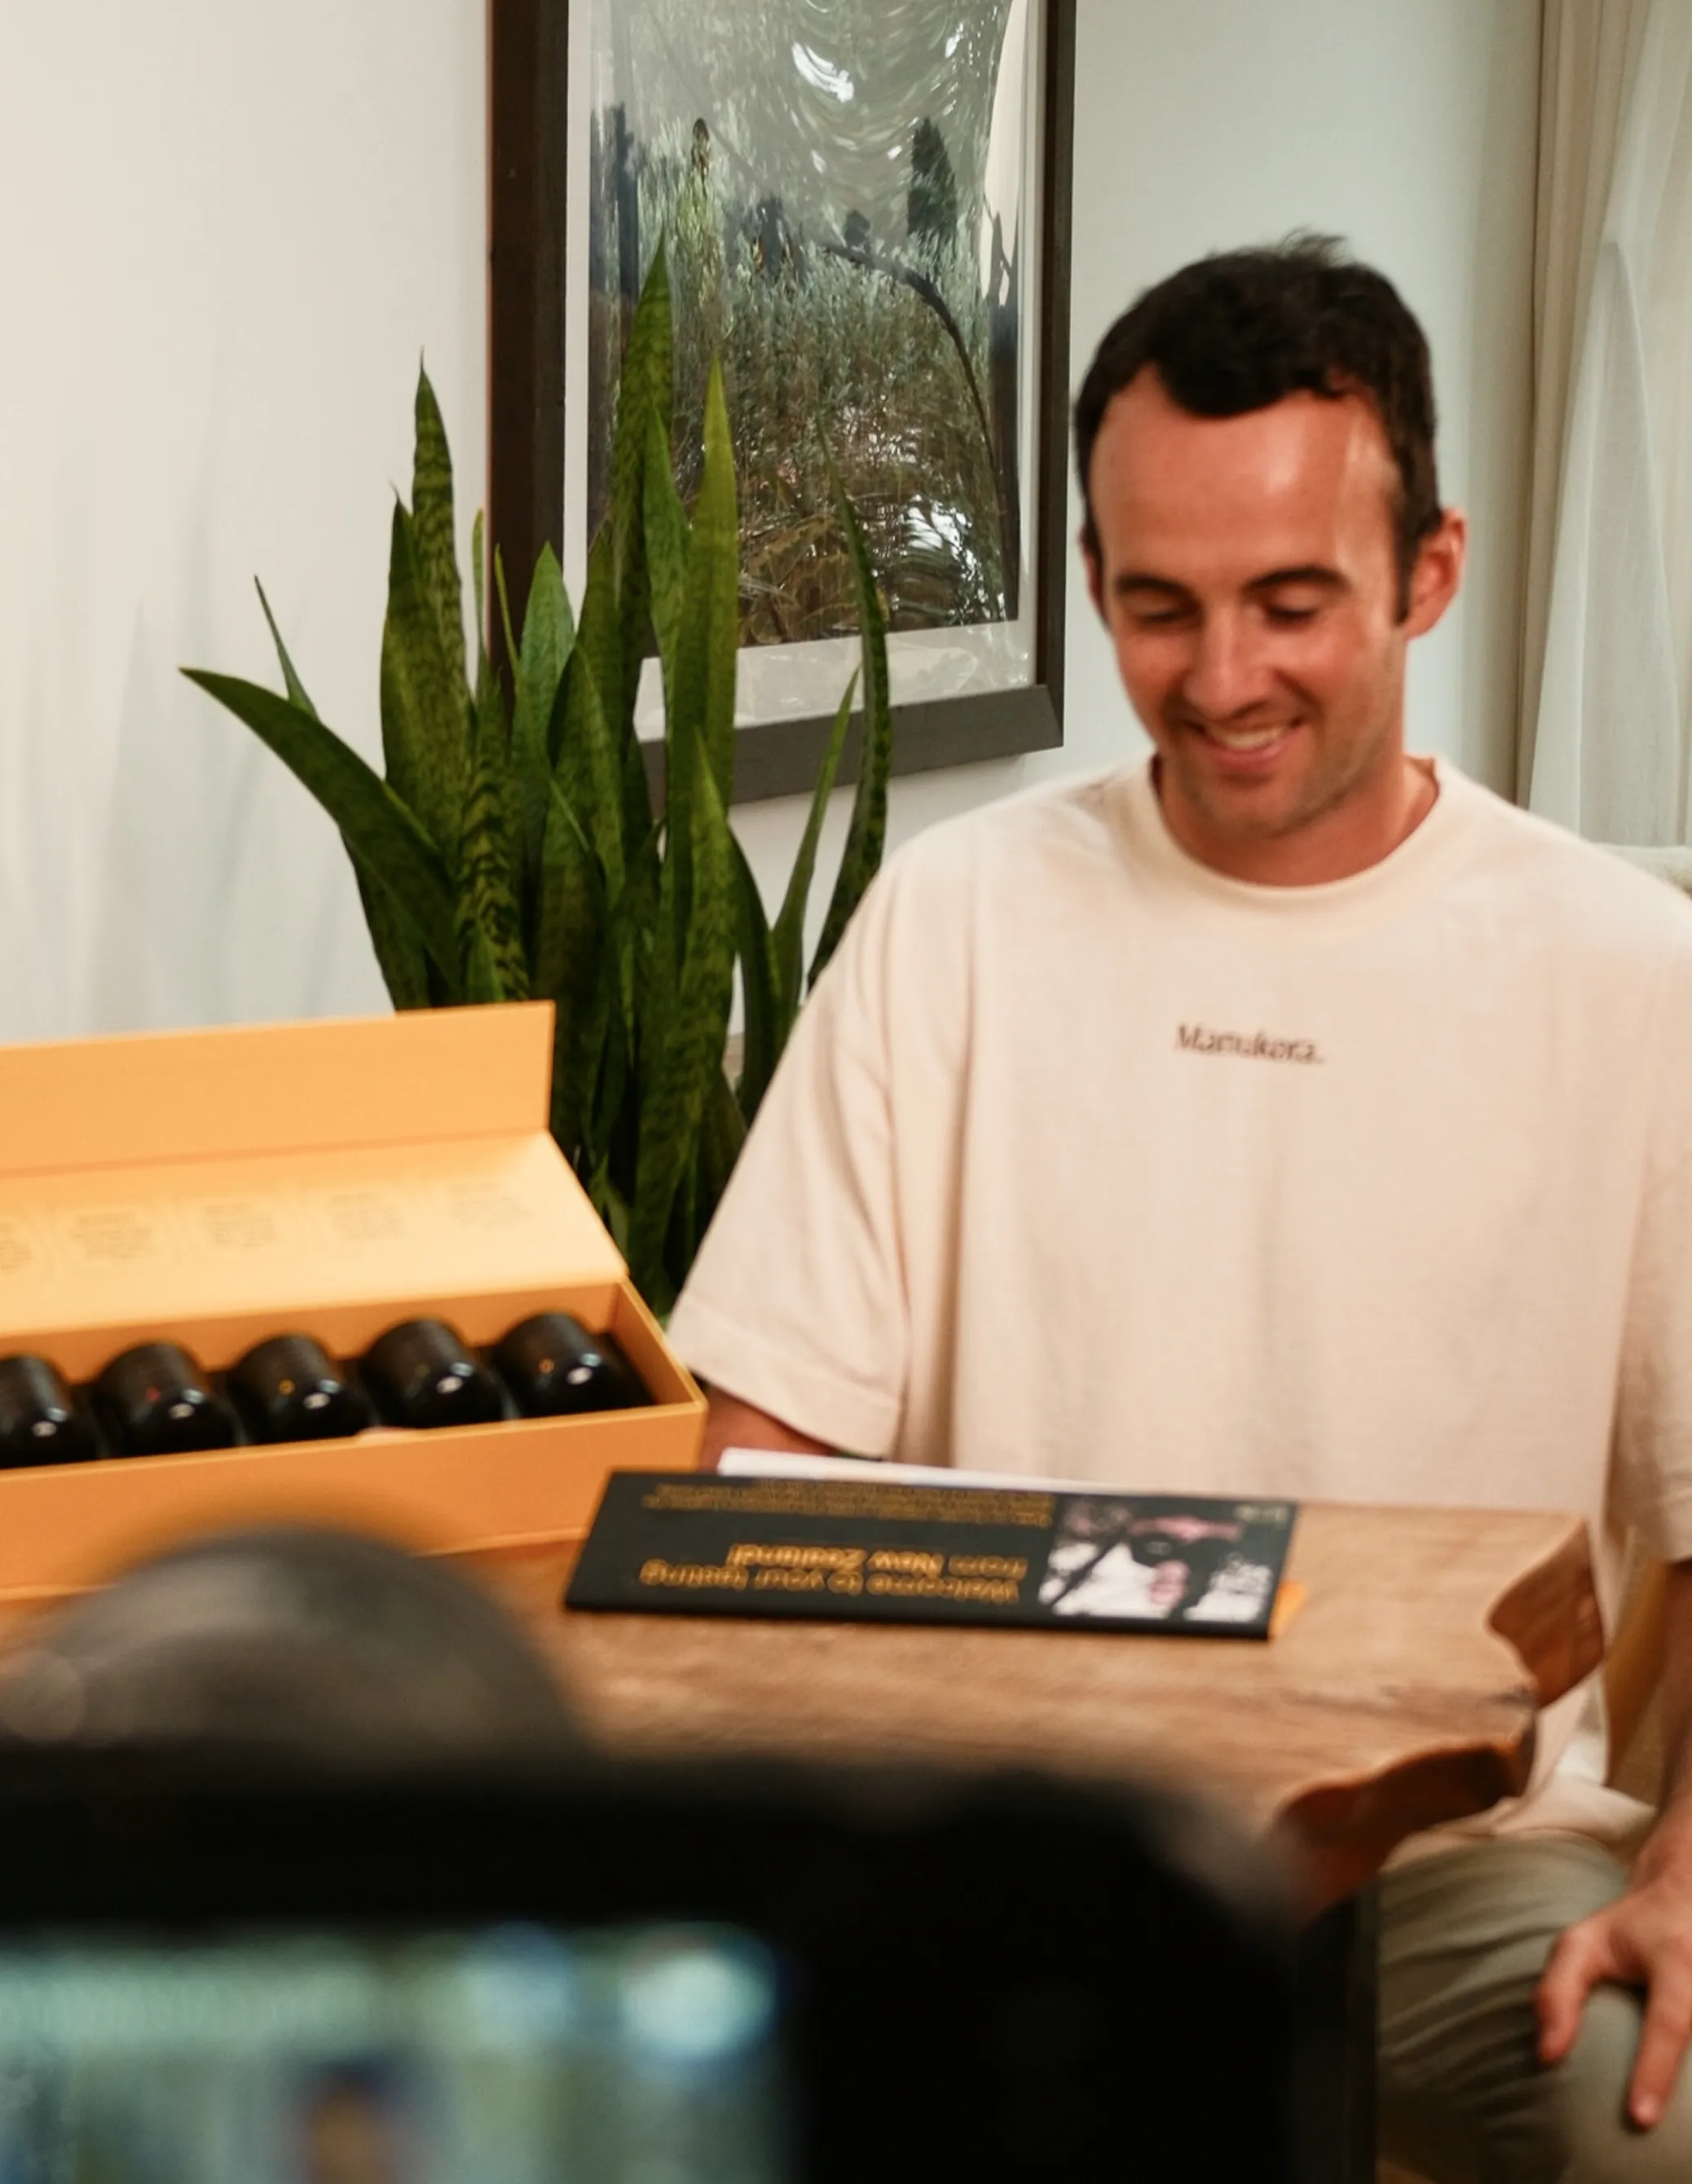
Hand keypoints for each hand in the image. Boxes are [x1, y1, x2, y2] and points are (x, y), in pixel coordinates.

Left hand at [1537, 1863, 1691, 2127]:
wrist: (1687, 1896)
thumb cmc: (1628, 1930)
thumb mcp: (1583, 1944)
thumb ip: (1558, 1993)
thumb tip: (1547, 2056)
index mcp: (1677, 1961)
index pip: (1670, 2023)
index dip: (1655, 2072)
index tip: (1639, 2120)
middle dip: (1689, 2095)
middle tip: (1648, 2133)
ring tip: (1678, 2136)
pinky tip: (1685, 2104)